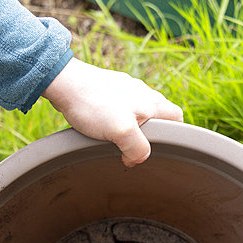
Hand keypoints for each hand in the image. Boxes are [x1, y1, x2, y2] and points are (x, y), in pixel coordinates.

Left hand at [42, 57, 181, 166]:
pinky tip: (101, 128)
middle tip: (133, 150)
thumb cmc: (93, 105)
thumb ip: (138, 148)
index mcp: (152, 102)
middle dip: (149, 135)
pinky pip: (119, 108)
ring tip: (116, 141)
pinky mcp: (108, 89)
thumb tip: (137, 159)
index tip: (158, 150)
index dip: (173, 136)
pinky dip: (115, 120)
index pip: (177, 118)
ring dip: (130, 129)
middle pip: (158, 116)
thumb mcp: (122, 132)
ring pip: (138, 112)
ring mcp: (125, 89)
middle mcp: (143, 93)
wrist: (65, 83)